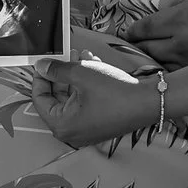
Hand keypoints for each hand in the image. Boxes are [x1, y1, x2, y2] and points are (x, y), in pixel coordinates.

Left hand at [25, 58, 159, 148]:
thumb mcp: (81, 74)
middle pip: (55, 99)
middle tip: (64, 55)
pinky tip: (93, 64)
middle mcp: (71, 132)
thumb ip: (56, 70)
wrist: (148, 102)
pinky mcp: (98, 124)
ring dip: (74, 75)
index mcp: (62, 125)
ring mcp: (86, 129)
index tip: (43, 62)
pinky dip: (86, 85)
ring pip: (71, 98)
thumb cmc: (115, 92)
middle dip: (60, 74)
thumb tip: (41, 67)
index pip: (39, 99)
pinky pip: (84, 102)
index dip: (40, 77)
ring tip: (81, 56)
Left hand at [110, 0, 187, 68]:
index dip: (129, 31)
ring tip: (143, 56)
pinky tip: (168, 66)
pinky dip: (169, 70)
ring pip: (162, 66)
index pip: (143, 30)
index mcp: (180, 20)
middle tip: (126, 45)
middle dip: (134, 47)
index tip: (122, 32)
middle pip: (147, 51)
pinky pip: (180, 74)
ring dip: (150, 60)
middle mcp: (183, 44)